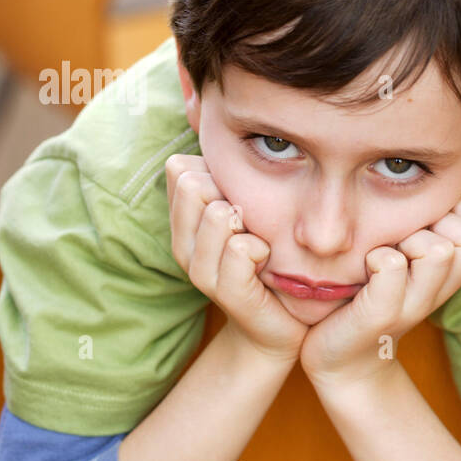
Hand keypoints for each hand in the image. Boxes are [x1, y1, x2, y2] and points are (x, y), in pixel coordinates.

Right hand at [165, 153, 307, 365]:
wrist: (280, 326)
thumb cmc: (267, 263)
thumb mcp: (247, 214)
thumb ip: (228, 179)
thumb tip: (207, 134)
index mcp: (184, 221)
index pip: (180, 169)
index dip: (217, 173)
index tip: (239, 198)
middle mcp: (183, 243)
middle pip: (194, 184)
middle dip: (232, 193)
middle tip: (252, 223)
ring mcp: (200, 270)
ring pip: (218, 214)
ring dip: (250, 223)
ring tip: (260, 244)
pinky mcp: (226, 292)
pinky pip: (240, 249)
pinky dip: (262, 249)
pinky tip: (267, 261)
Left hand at [300, 197, 460, 388]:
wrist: (341, 359)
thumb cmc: (370, 294)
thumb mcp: (409, 257)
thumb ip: (432, 225)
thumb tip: (454, 184)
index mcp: (451, 273)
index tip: (428, 221)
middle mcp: (440, 291)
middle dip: (438, 224)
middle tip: (404, 238)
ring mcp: (413, 306)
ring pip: (439, 250)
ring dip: (410, 240)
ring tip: (385, 252)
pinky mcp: (380, 316)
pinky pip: (391, 265)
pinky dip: (375, 258)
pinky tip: (363, 269)